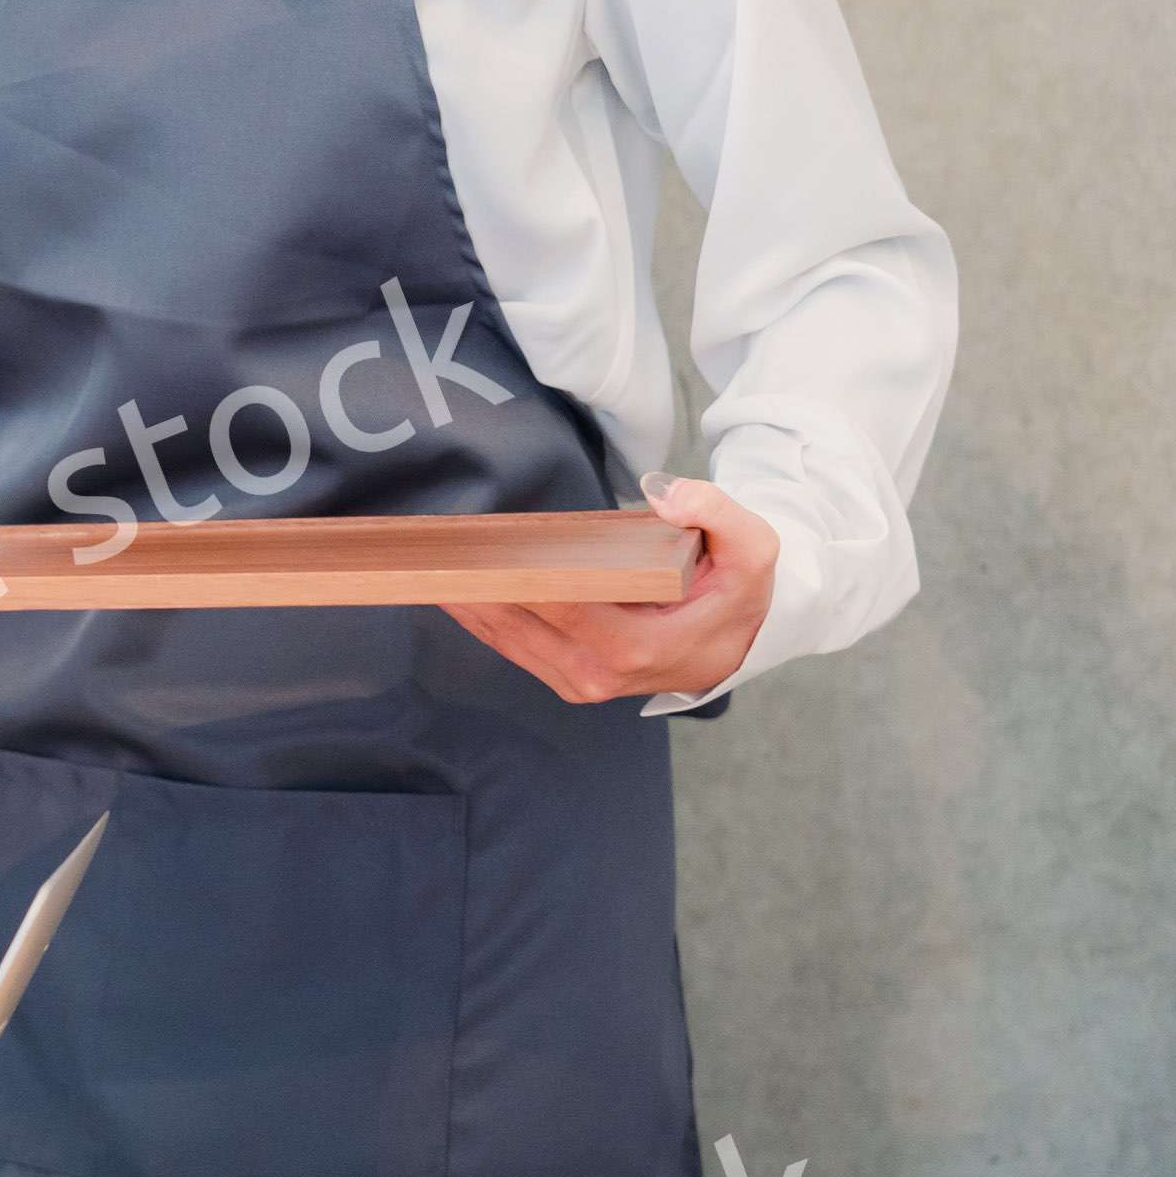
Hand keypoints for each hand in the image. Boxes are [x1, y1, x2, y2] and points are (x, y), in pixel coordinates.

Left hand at [448, 475, 778, 703]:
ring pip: (505, 638)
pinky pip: (511, 646)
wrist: (740, 639)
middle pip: (517, 623)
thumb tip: (666, 494)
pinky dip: (479, 616)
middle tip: (429, 545)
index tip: (471, 545)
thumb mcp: (752, 546)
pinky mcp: (568, 679)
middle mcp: (602, 673)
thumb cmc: (738, 589)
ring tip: (423, 561)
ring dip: (463, 600)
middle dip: (471, 583)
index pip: (560, 604)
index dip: (511, 574)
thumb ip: (716, 513)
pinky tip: (449, 584)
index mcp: (642, 645)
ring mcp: (582, 682)